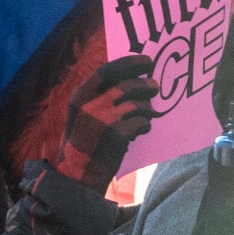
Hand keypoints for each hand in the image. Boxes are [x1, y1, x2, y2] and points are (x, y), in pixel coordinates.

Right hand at [57, 54, 158, 190]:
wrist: (78, 174)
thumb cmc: (84, 142)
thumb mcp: (83, 114)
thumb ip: (100, 96)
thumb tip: (131, 80)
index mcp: (80, 96)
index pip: (107, 71)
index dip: (129, 63)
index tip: (146, 60)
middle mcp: (91, 104)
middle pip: (127, 86)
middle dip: (145, 85)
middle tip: (155, 86)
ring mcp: (104, 118)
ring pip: (138, 105)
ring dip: (146, 109)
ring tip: (146, 114)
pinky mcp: (117, 134)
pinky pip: (142, 123)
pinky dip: (145, 126)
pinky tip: (139, 131)